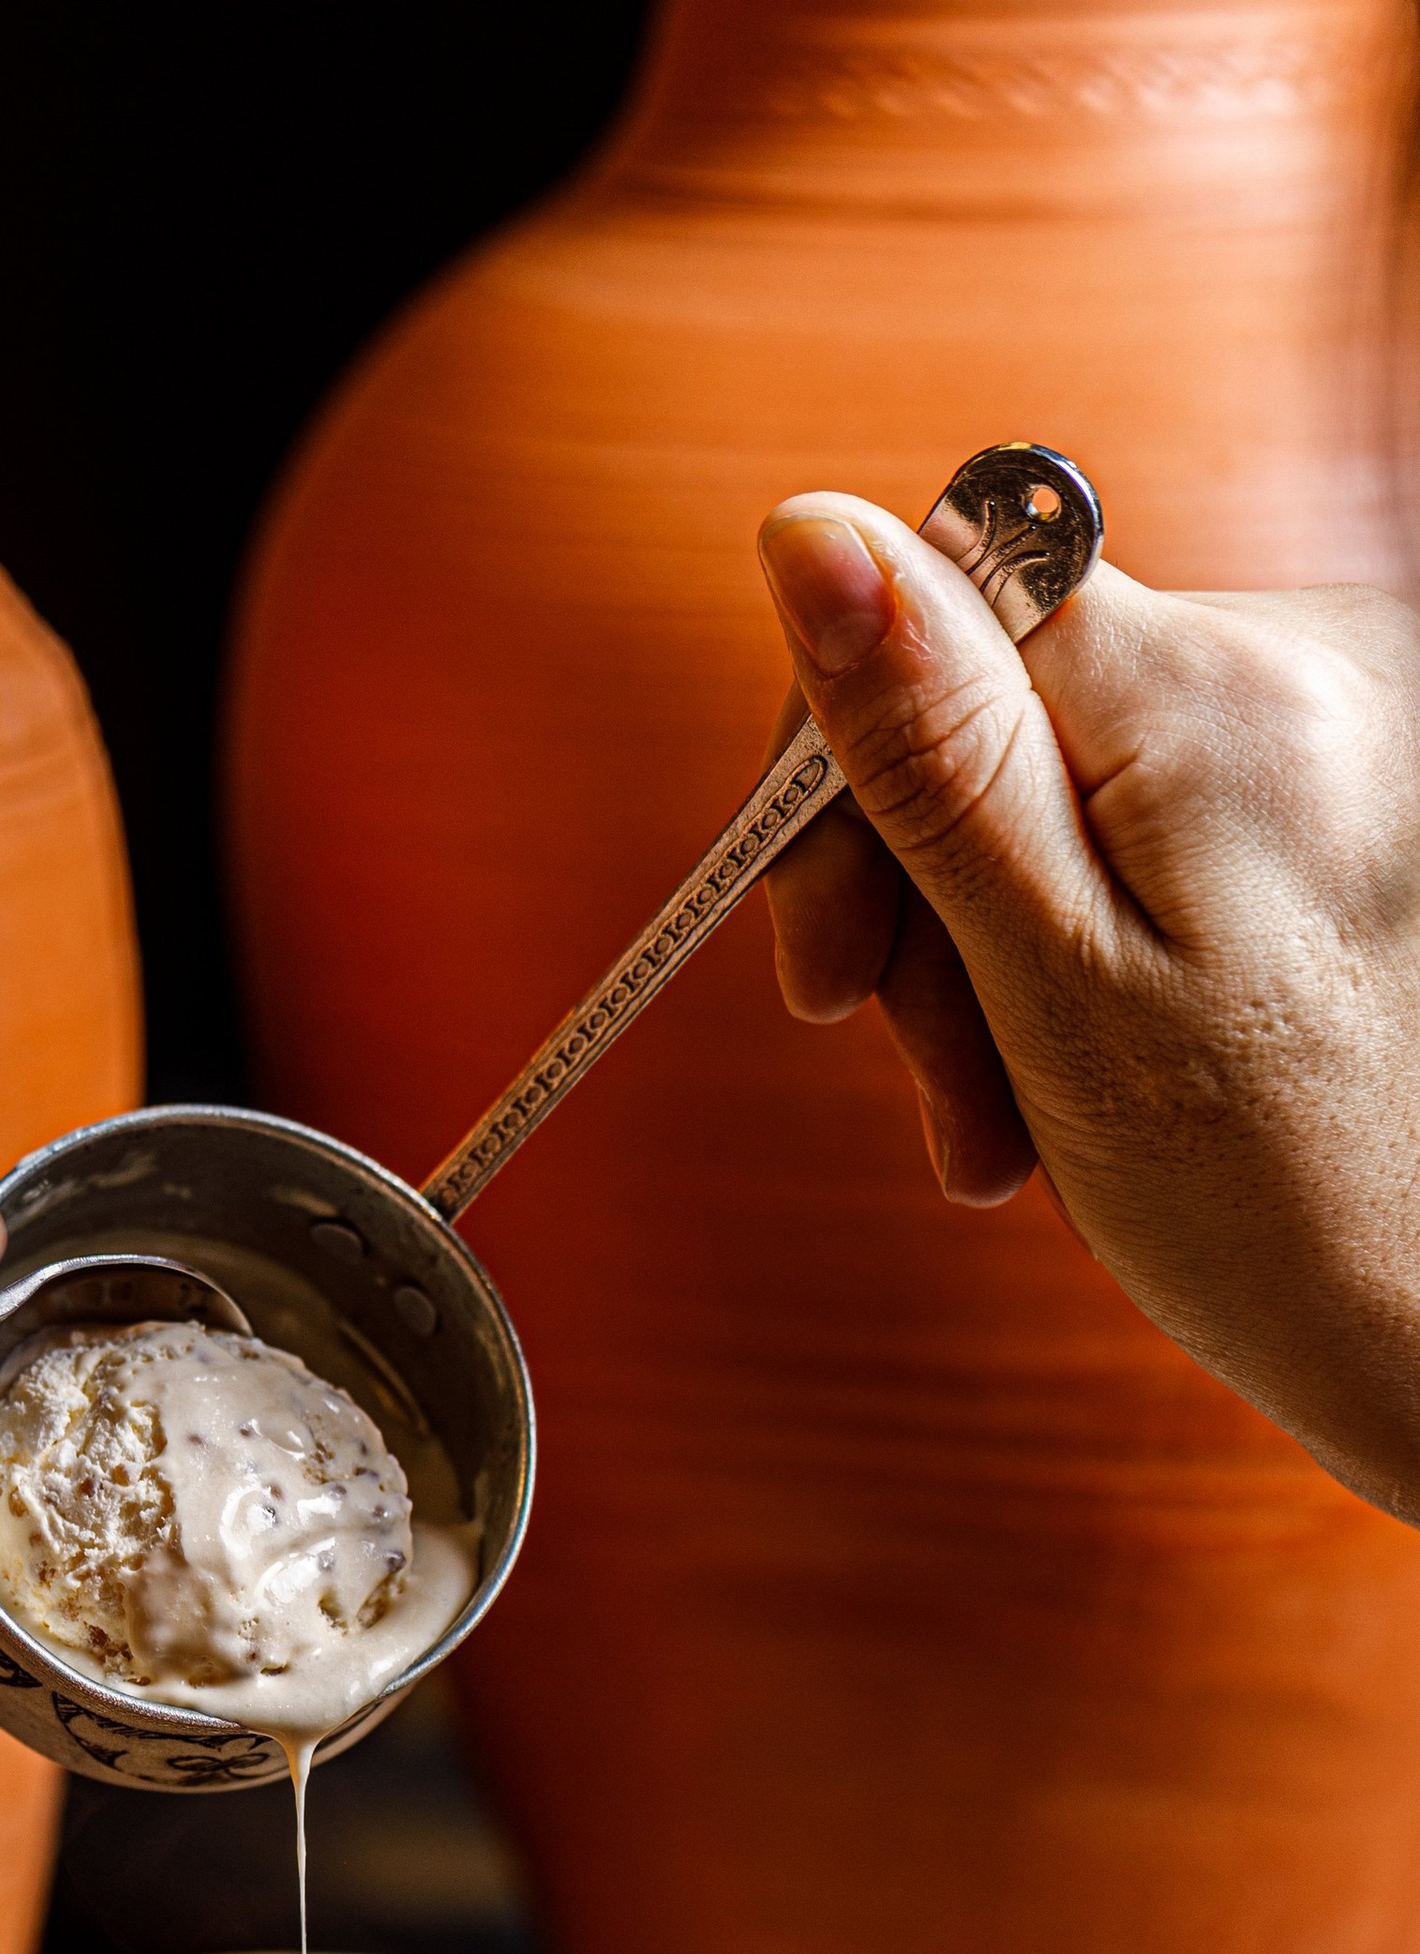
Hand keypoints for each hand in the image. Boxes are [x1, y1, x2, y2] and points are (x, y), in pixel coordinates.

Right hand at [756, 494, 1419, 1520]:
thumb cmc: (1274, 1203)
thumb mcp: (1059, 985)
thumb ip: (936, 756)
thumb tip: (813, 535)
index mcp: (1215, 694)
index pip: (935, 603)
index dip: (839, 782)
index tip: (825, 975)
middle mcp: (1304, 661)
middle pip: (998, 705)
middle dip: (924, 905)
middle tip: (941, 1101)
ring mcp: (1344, 724)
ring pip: (1064, 780)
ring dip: (998, 954)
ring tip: (1020, 1126)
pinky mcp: (1356, 793)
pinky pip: (1155, 824)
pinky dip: (1093, 947)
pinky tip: (1098, 1072)